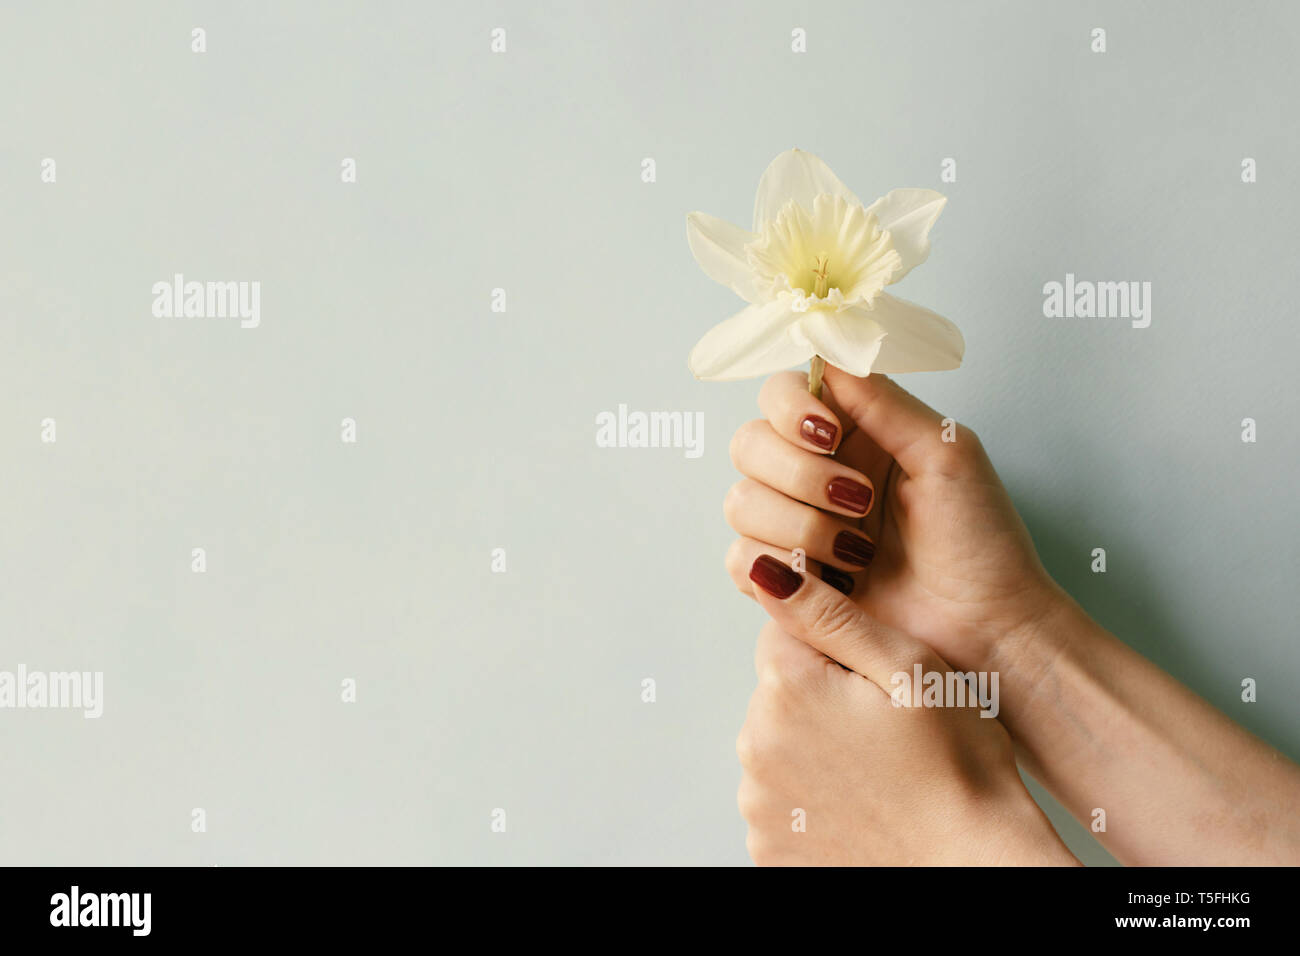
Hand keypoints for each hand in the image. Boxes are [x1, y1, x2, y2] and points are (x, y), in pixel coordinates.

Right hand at [725, 366, 1061, 672]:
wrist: (987, 630)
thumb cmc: (982, 541)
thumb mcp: (945, 451)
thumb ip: (882, 400)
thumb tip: (825, 350)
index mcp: (853, 432)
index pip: (781, 393)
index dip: (790, 410)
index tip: (828, 436)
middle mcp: (815, 473)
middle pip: (748, 444)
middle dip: (798, 475)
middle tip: (859, 502)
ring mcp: (795, 527)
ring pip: (740, 502)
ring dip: (800, 527)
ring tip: (858, 554)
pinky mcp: (785, 581)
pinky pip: (739, 560)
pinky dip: (779, 567)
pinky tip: (832, 580)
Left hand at [737, 567, 1074, 865]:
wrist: (973, 870)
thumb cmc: (959, 770)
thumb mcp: (911, 668)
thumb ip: (831, 614)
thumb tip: (768, 569)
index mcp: (787, 687)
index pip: (788, 633)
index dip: (838, 648)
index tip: (877, 679)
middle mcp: (756, 743)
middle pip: (781, 691)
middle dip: (825, 699)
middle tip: (889, 730)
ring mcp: (759, 802)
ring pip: (782, 746)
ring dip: (818, 750)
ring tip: (881, 773)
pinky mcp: (768, 847)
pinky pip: (784, 802)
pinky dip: (815, 801)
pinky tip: (863, 807)